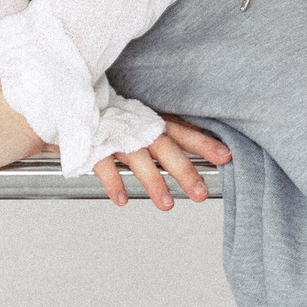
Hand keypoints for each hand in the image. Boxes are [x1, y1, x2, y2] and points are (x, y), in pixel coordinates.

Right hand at [94, 114, 231, 210]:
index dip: (204, 144)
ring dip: (154, 182)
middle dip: (184, 171)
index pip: (184, 133)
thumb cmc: (121, 116)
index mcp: (155, 123)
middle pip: (166, 150)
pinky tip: (122, 199)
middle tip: (200, 193)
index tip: (225, 156)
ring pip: (139, 160)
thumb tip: (205, 134)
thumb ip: (174, 128)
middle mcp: (140, 130)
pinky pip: (104, 166)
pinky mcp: (95, 146)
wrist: (81, 102)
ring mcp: (117, 138)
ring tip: (167, 204)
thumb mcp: (150, 117)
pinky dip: (113, 183)